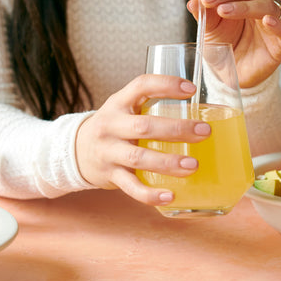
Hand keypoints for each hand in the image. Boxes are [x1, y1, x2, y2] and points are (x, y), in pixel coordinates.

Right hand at [75, 74, 211, 205]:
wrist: (76, 150)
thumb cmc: (114, 126)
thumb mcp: (124, 108)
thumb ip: (151, 105)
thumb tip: (199, 109)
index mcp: (119, 102)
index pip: (141, 86)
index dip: (166, 85)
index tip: (191, 90)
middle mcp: (111, 125)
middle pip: (144, 126)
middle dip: (176, 129)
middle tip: (204, 131)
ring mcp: (108, 151)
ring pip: (139, 157)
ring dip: (167, 162)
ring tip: (192, 165)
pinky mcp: (109, 175)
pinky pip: (130, 187)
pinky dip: (150, 194)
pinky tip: (170, 195)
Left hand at [187, 0, 280, 87]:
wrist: (233, 71)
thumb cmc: (225, 44)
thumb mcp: (209, 29)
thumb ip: (204, 15)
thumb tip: (193, 2)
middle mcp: (264, 0)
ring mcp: (276, 19)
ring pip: (267, 3)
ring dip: (243, 5)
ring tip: (224, 11)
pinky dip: (277, 23)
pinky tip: (266, 20)